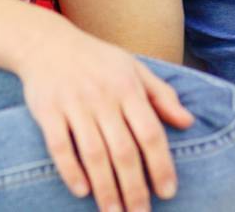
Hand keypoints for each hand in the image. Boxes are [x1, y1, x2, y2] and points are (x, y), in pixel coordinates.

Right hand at [13, 17, 194, 211]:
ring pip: (93, 154)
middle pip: (123, 151)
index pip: (150, 132)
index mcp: (127, 87)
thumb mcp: (133, 68)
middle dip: (134, 188)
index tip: (168, 193)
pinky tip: (82, 191)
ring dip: (105, 189)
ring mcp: (74, 104)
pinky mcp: (47, 110)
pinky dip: (71, 170)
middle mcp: (102, 96)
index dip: (161, 165)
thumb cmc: (97, 60)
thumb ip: (161, 95)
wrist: (46, 42)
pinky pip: (60, 146)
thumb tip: (188, 122)